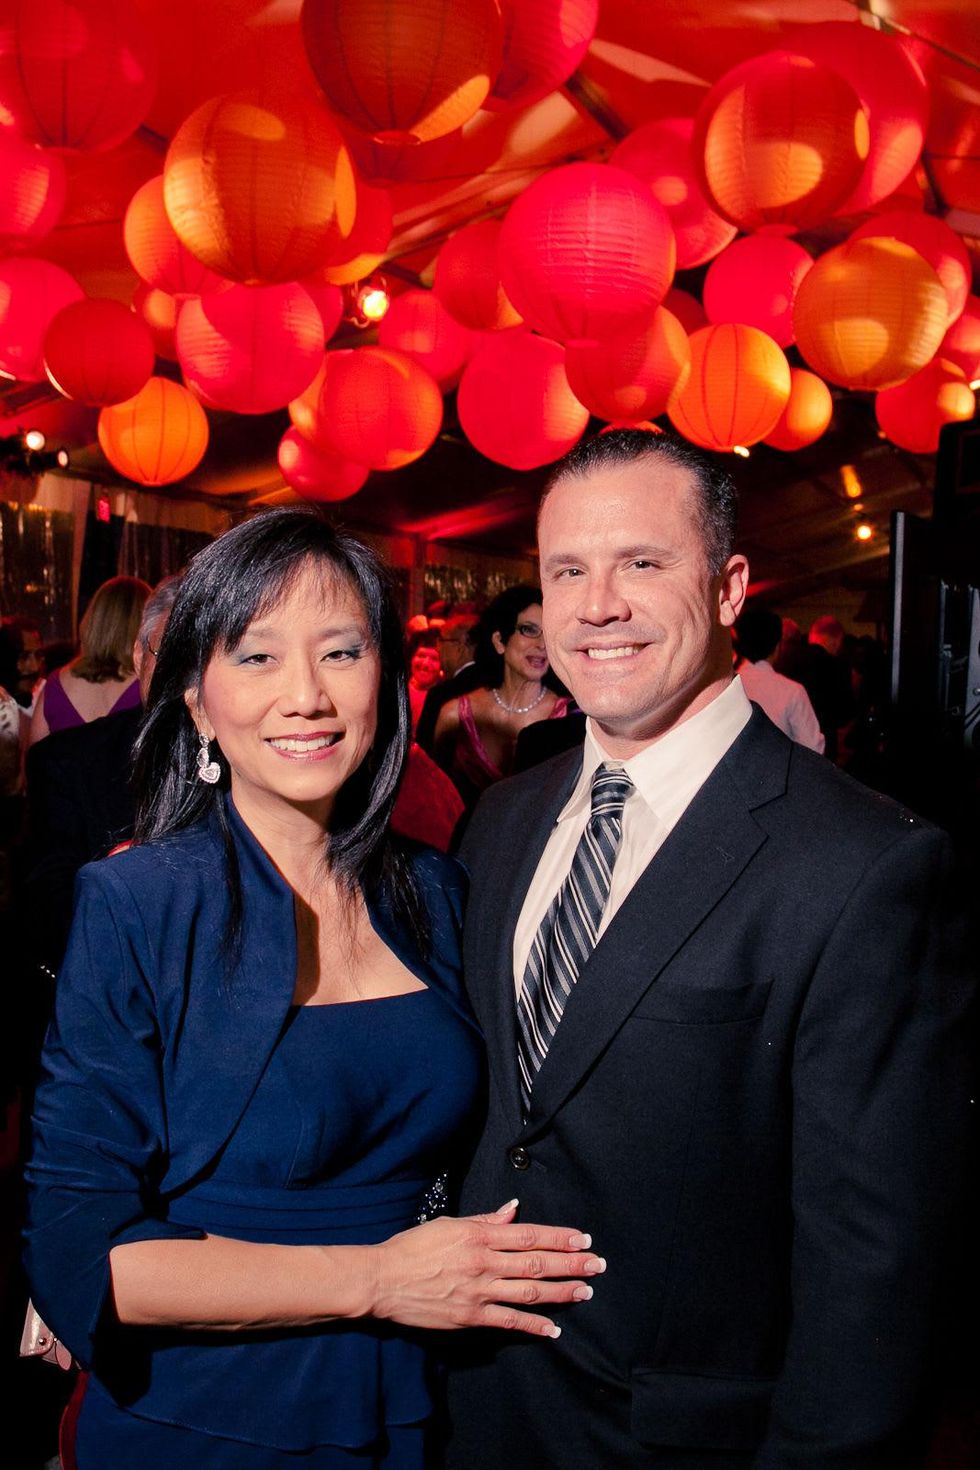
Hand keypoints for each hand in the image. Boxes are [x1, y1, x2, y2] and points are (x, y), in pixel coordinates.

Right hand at [368, 1200, 604, 1337]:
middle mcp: (484, 1262)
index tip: (582, 1239)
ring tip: (585, 1291)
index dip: (559, 1237)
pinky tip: (553, 1329)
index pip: (529, 1234)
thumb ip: (484, 1220)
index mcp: (478, 1235)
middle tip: (597, 1264)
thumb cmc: (412, 1247)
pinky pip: (509, 1321)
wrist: (383, 1279)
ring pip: (529, 1291)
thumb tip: (512, 1211)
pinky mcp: (470, 1316)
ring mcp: (479, 1291)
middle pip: (537, 1262)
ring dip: (561, 1292)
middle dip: (571, 1263)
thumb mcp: (449, 1223)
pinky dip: (533, 1326)